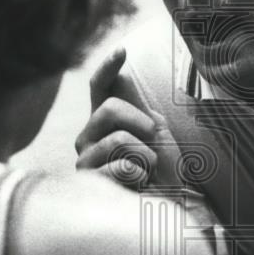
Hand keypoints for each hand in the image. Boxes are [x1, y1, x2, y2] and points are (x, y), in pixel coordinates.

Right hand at [75, 47, 182, 187]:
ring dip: (145, 156)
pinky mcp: (88, 184)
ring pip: (116, 138)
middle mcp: (89, 135)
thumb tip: (120, 72)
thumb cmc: (162, 170)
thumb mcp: (155, 130)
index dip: (107, 67)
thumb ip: (136, 103)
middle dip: (141, 123)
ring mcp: (86, 159)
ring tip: (145, 171)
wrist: (168, 204)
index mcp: (105, 118)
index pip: (99, 85)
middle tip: (153, 147)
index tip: (123, 50)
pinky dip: (138, 175)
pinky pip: (118, 165)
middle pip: (109, 108)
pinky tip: (136, 184)